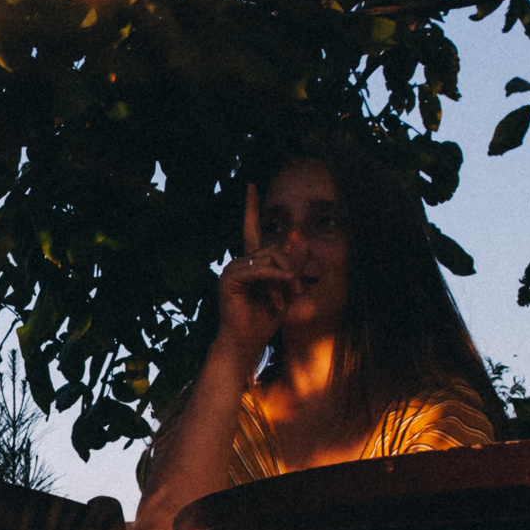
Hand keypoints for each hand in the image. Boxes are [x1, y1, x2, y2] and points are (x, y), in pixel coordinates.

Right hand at [213, 184, 292, 357]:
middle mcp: (238, 262)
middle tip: (299, 289)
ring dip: (285, 276)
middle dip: (291, 266)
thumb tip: (299, 235)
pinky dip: (275, 276)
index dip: (251, 208)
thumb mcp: (286, 289)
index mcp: (250, 262)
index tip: (250, 186)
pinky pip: (259, 269)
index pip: (251, 228)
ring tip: (288, 296)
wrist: (246, 344)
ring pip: (268, 257)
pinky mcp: (229, 280)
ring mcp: (231, 270)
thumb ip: (293, 263)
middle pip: (272, 247)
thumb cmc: (264, 320)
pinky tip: (285, 284)